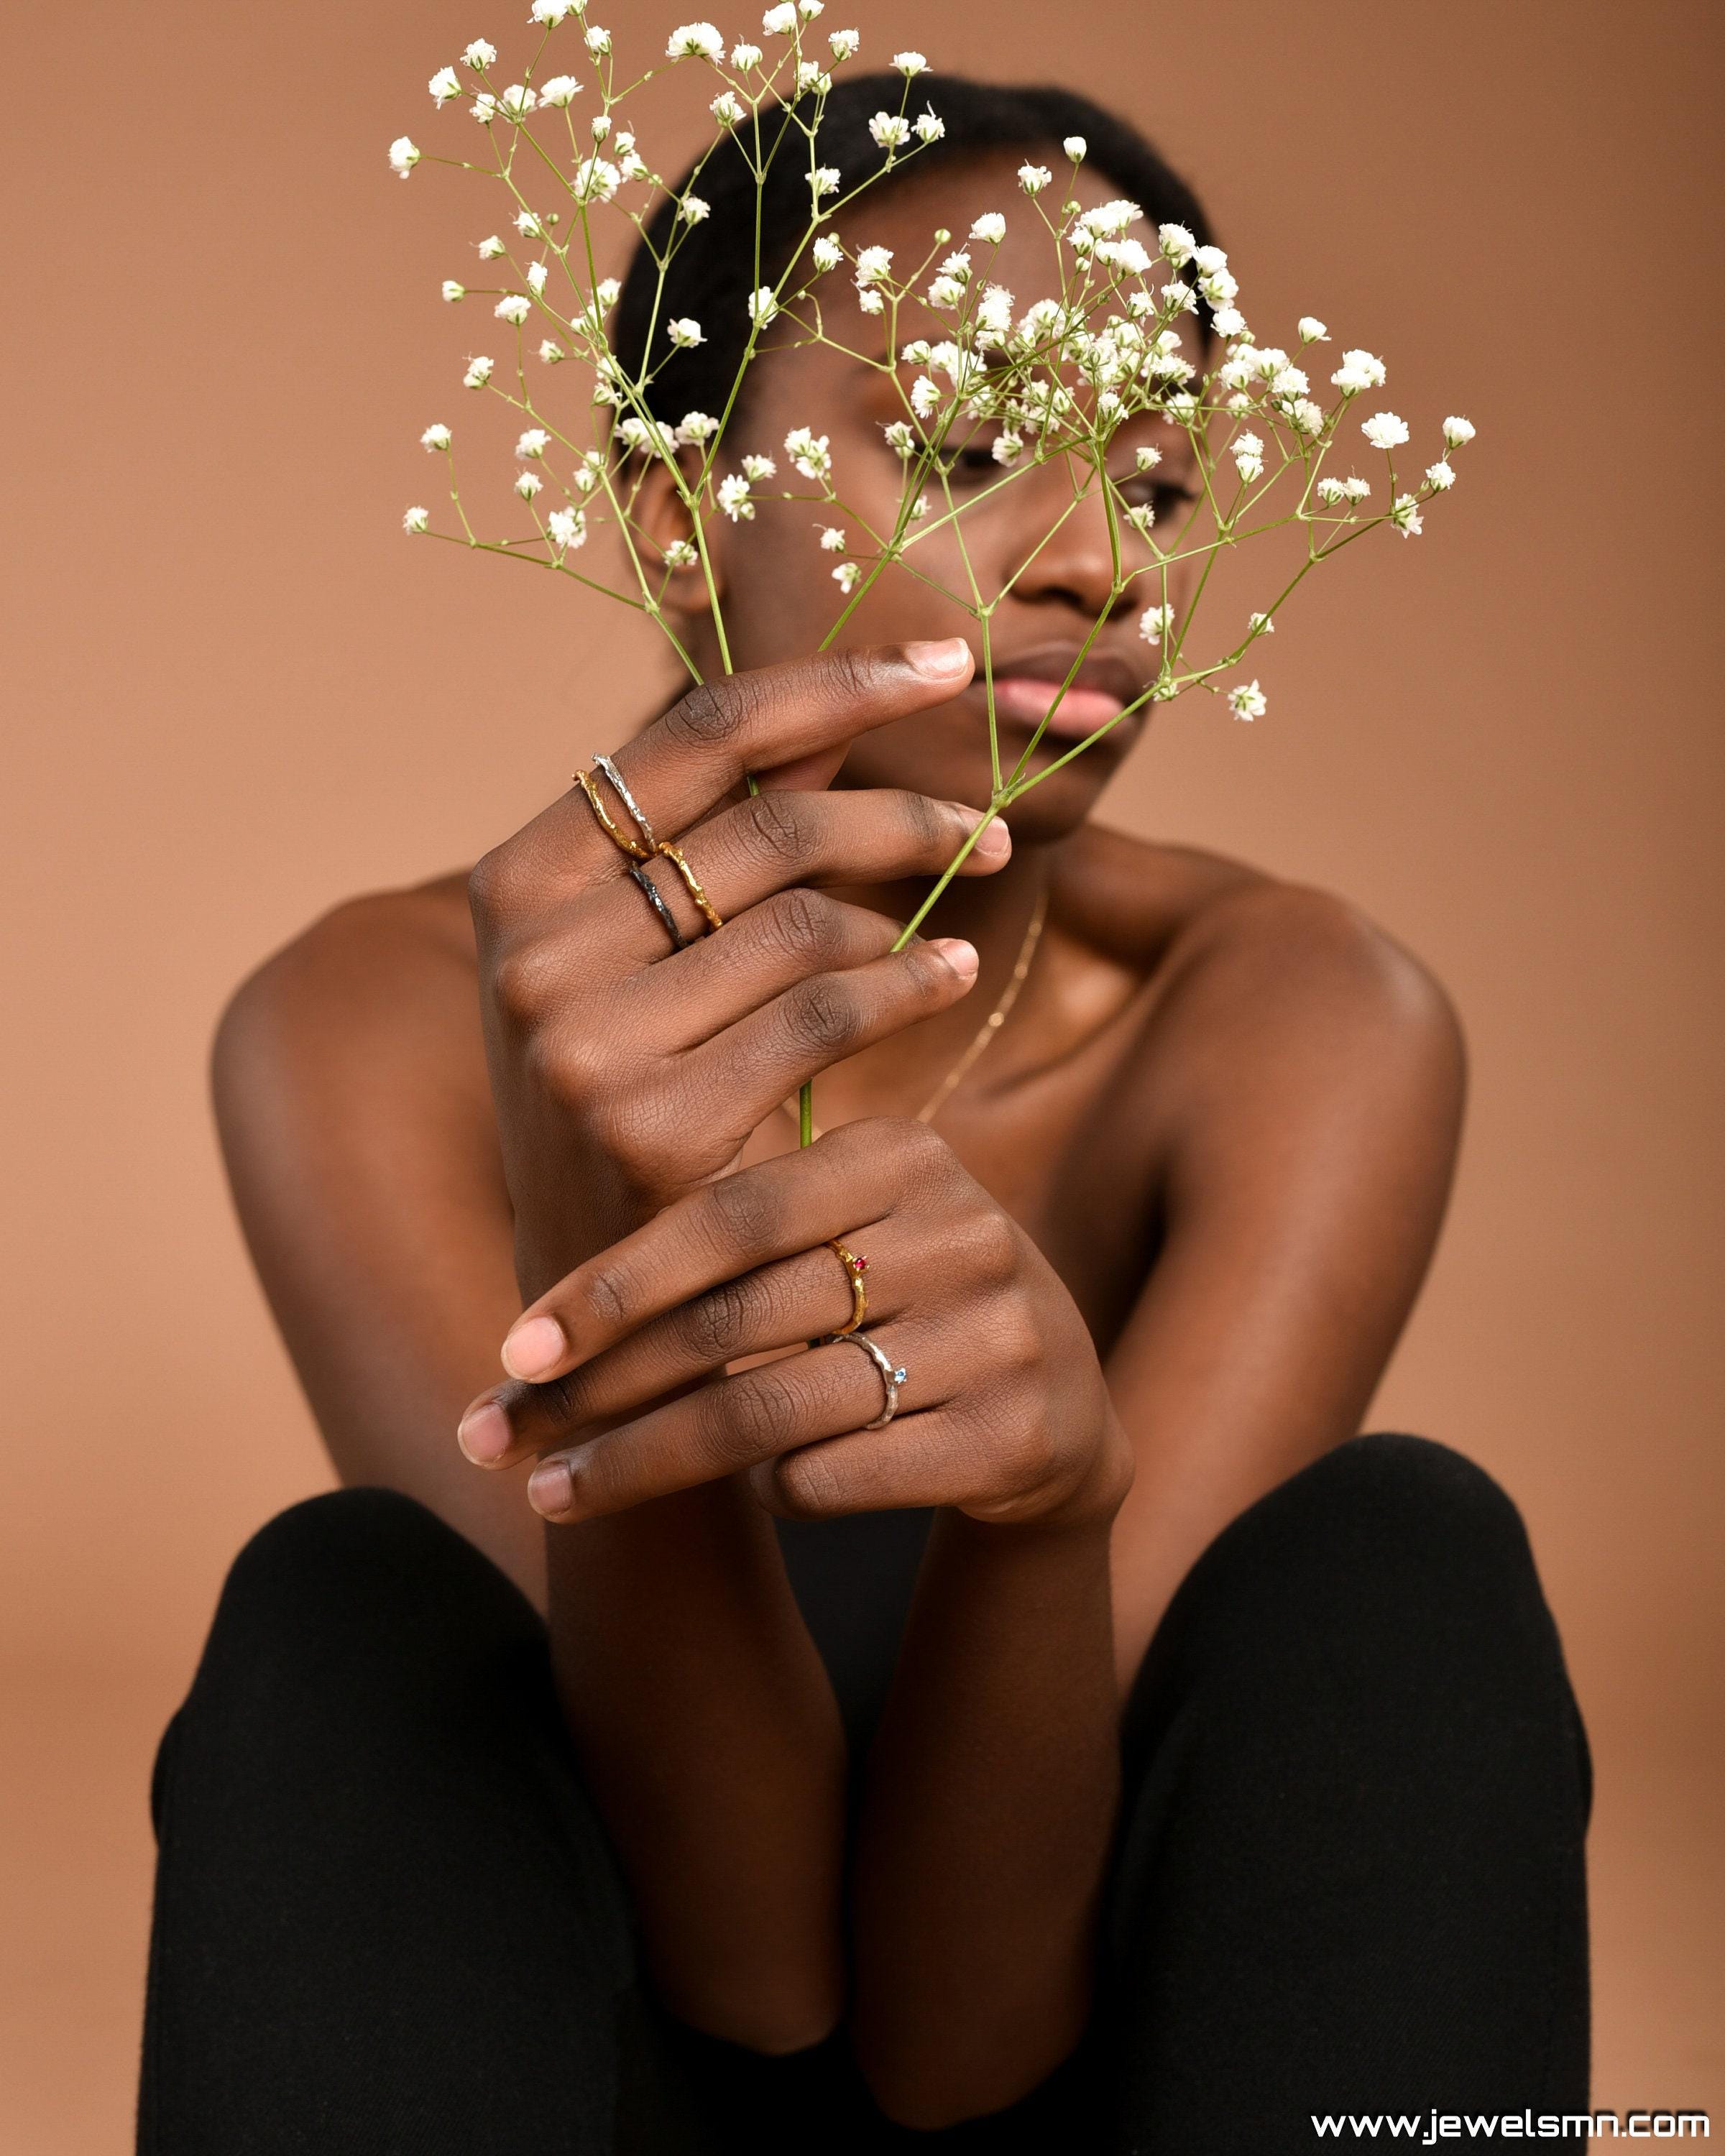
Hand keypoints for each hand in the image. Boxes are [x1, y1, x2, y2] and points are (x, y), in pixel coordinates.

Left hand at [455, 1117, 1136, 1533]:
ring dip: (646, 1462)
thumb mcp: (839, 1237)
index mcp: (904, 1155)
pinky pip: (840, 1474)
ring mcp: (999, 1334)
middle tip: (498, 1438)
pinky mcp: (1018, 1435)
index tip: (516, 1350)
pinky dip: (776, 1492)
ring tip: (557, 1494)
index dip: (615, 1284)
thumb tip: (535, 1307)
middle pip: (739, 1321)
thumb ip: (723, 1237)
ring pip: (776, 1411)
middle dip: (604, 1389)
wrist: (1055, 1412)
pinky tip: (746, 1499)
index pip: (730, 1214)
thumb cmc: (896, 1311)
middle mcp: (961, 1231)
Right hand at [466, 639, 1005, 1300]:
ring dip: (911, 903)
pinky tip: (952, 972)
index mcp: (520, 879)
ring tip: (962, 914)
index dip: (830, 683)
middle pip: (767, 823)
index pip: (695, 732)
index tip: (942, 663)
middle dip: (903, 812)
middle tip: (993, 825)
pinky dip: (911, 981)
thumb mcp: (637, 962)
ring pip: (805, 917)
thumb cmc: (630, 1103)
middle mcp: (533, 951)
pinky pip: (828, 1010)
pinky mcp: (654, 1124)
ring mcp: (585, 1040)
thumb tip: (831, 726)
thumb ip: (714, 844)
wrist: (595, 1302)